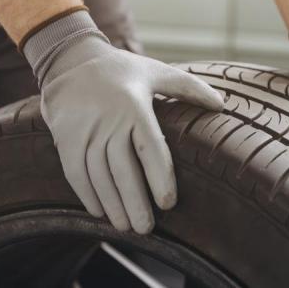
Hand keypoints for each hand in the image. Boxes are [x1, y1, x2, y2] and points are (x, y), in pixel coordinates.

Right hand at [24, 11, 223, 233]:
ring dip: (112, 204)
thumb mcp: (156, 71)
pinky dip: (87, 195)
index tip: (168, 203)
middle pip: (123, 170)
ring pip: (98, 176)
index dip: (160, 178)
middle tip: (146, 228)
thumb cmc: (121, 70)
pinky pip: (75, 172)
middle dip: (135, 203)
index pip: (150, 148)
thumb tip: (223, 104)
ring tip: (125, 226)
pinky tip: (99, 211)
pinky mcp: (65, 137)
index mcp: (135, 106)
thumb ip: (189, 88)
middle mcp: (109, 120)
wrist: (70, 59)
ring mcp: (85, 130)